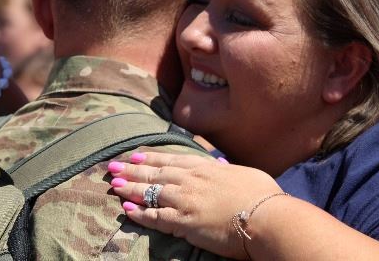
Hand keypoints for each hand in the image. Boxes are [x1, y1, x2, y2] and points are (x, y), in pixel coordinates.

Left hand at [109, 152, 282, 258]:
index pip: (172, 159)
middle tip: (112, 167)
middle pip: (155, 173)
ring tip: (115, 185)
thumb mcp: (244, 173)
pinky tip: (127, 211)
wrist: (266, 217)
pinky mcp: (184, 223)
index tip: (135, 155)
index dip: (151, 157)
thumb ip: (226, 168)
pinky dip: (140, 214)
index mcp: (205, 167)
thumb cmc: (261, 195)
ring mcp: (185, 201)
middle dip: (132, 169)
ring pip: (150, 192)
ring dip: (130, 189)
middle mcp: (191, 180)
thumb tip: (219, 164)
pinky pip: (155, 217)